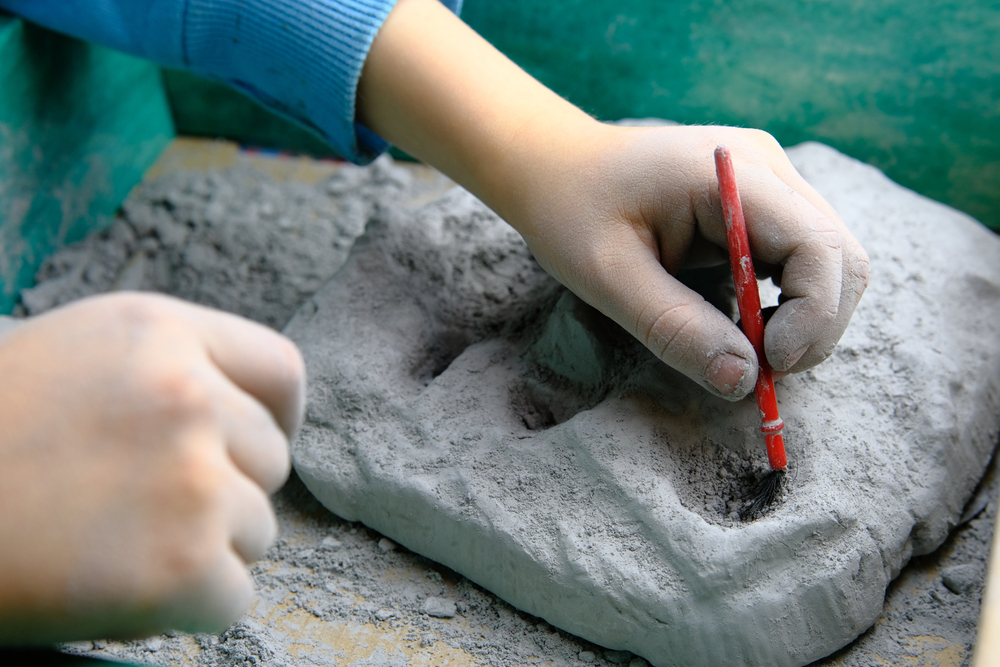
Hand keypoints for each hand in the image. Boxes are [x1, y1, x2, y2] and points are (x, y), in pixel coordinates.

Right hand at [0, 293, 304, 643]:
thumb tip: (240, 411)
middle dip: (226, 490)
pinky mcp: (182, 567)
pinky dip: (187, 608)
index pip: (281, 370)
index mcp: (161, 332)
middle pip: (270, 459)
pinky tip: (116, 589)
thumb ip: (164, 368)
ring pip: (257, 531)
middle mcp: (188, 395)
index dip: (276, 417)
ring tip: (115, 543)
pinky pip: (232, 597)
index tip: (255, 448)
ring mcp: (191, 482)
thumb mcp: (70, 355)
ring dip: (204, 549)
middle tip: (144, 508)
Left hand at [498, 123, 870, 397]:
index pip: (818, 246)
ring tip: (748, 349)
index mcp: (732, 174)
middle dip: (816, 326)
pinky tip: (745, 321)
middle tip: (761, 371)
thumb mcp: (608, 277)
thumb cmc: (571, 212)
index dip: (812, 315)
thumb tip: (744, 381)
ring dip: (805, 318)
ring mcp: (770, 181)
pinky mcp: (763, 200)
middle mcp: (768, 167)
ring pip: (830, 262)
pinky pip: (801, 259)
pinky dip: (788, 303)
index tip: (767, 364)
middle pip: (841, 257)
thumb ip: (675, 327)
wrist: (555, 166)